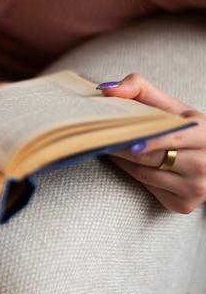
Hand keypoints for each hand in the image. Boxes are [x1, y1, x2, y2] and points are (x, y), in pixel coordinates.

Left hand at [99, 73, 205, 213]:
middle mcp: (204, 164)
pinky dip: (135, 175)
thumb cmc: (184, 129)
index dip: (141, 137)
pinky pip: (148, 188)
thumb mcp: (170, 106)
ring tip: (111, 147)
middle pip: (150, 158)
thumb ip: (139, 89)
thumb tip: (107, 90)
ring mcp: (195, 188)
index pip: (166, 137)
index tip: (116, 134)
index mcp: (203, 134)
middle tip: (98, 138)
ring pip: (144, 175)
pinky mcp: (183, 204)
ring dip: (123, 161)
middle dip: (121, 147)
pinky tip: (130, 164)